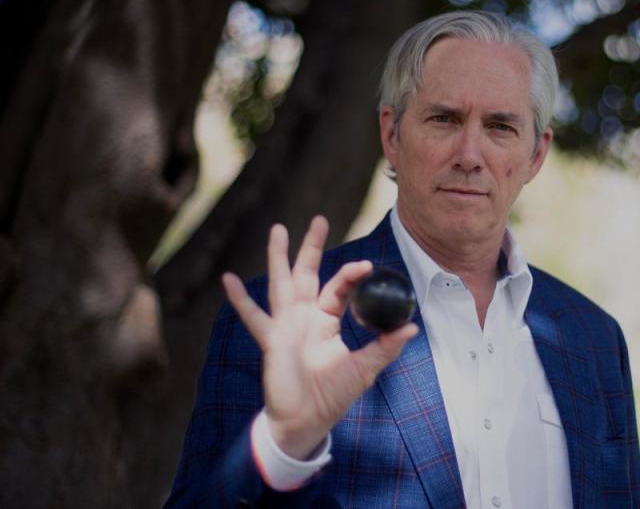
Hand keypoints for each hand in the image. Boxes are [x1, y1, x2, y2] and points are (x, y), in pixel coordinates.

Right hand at [222, 216, 417, 459]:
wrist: (307, 421)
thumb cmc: (332, 395)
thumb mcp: (365, 369)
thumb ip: (385, 347)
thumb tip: (412, 327)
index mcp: (326, 321)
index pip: (339, 288)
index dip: (351, 274)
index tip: (365, 264)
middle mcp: (304, 317)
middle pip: (308, 273)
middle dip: (312, 247)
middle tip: (320, 219)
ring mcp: (286, 325)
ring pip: (282, 283)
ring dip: (278, 256)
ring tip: (277, 229)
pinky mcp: (272, 339)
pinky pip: (253, 317)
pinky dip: (239, 299)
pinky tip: (227, 279)